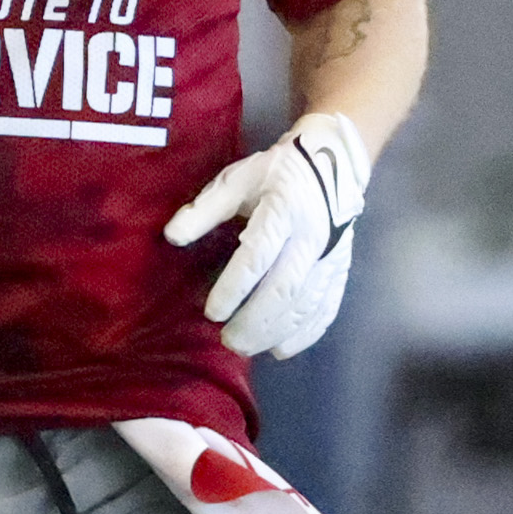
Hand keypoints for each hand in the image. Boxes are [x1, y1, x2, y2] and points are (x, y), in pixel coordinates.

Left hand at [162, 111, 367, 358]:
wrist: (333, 165)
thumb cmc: (274, 174)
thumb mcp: (237, 180)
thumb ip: (204, 209)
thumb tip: (173, 236)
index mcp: (282, 210)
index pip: (257, 255)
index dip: (234, 287)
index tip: (212, 312)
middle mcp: (311, 236)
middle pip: (284, 288)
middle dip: (255, 321)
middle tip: (228, 341)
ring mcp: (330, 256)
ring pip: (306, 303)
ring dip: (276, 331)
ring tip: (247, 347)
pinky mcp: (340, 269)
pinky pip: (326, 307)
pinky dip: (306, 333)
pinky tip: (281, 349)